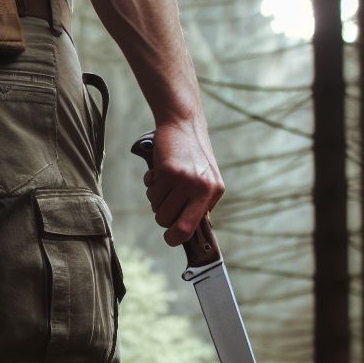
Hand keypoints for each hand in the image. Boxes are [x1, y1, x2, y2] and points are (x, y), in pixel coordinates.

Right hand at [142, 116, 224, 246]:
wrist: (183, 124)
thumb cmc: (193, 156)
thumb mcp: (206, 181)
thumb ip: (200, 205)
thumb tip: (187, 232)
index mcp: (213, 193)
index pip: (189, 229)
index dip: (175, 238)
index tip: (169, 237)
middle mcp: (200, 188)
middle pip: (167, 221)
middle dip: (162, 213)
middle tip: (167, 198)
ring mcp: (183, 179)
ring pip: (156, 207)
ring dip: (156, 197)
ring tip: (166, 181)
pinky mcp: (167, 170)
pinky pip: (150, 190)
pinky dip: (150, 183)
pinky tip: (159, 172)